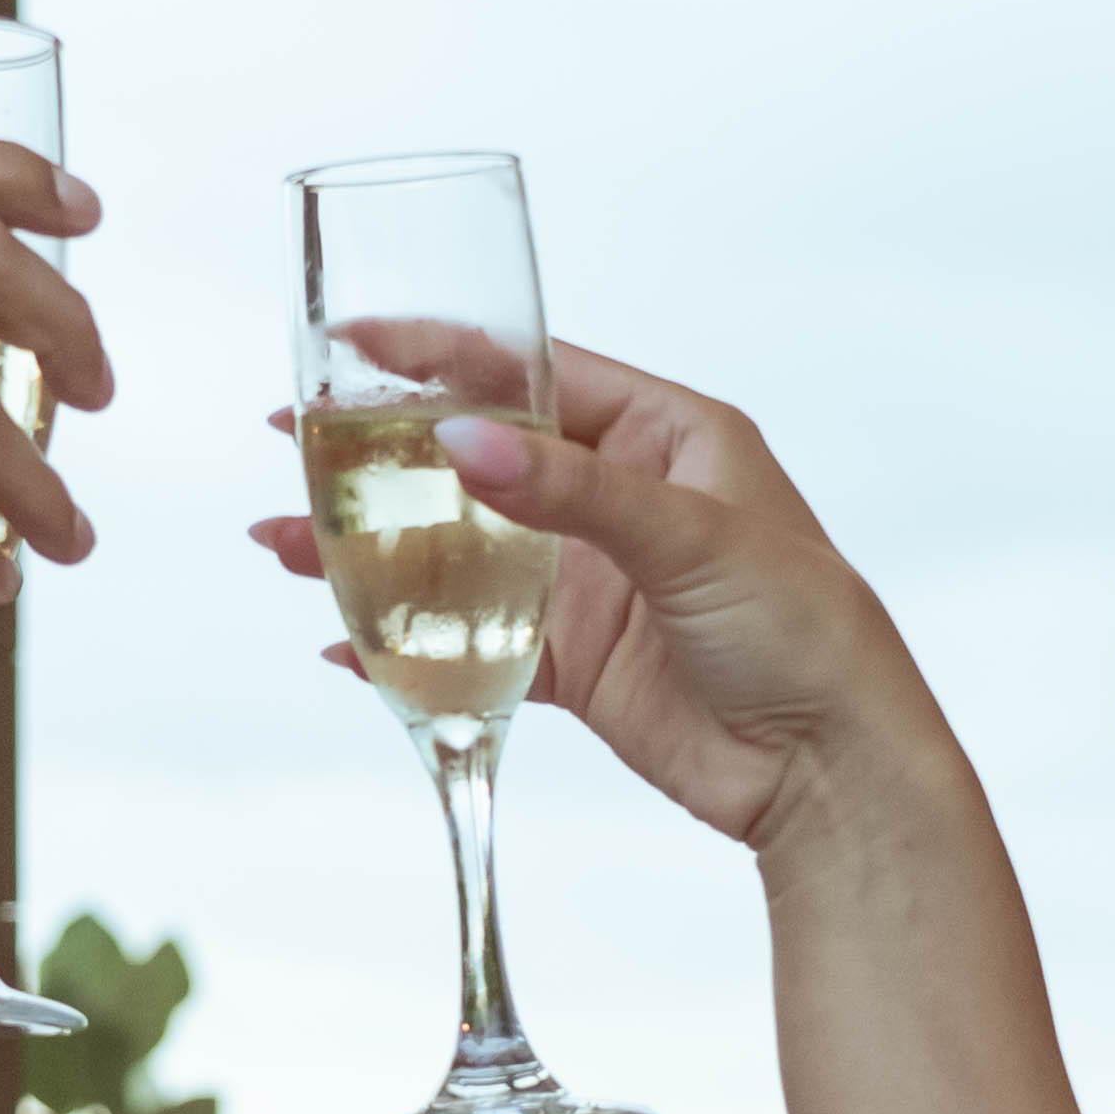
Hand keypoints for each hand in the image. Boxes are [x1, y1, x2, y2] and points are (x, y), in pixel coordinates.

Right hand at [245, 336, 933, 854]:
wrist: (832, 772)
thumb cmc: (805, 631)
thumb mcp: (692, 539)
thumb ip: (572, 491)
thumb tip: (462, 442)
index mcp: (666, 436)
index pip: (536, 372)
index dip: (444, 354)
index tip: (356, 341)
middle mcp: (621, 499)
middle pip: (479, 459)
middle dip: (384, 453)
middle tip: (290, 440)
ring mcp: (591, 582)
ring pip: (460, 552)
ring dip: (375, 549)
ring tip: (281, 541)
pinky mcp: (574, 663)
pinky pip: (473, 643)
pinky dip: (407, 647)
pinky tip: (339, 640)